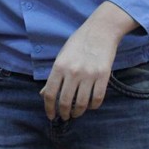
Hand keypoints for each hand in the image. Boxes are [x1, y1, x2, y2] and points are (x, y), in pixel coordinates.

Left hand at [40, 1, 137, 120]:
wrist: (100, 32)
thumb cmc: (77, 44)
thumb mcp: (61, 57)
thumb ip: (53, 77)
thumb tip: (44, 94)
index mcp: (59, 66)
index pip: (50, 94)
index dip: (49, 108)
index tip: (51, 116)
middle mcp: (73, 72)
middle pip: (65, 101)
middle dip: (64, 113)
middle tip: (65, 116)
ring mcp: (89, 74)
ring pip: (82, 103)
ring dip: (78, 112)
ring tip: (76, 113)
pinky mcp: (103, 76)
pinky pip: (97, 98)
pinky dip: (93, 106)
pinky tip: (90, 106)